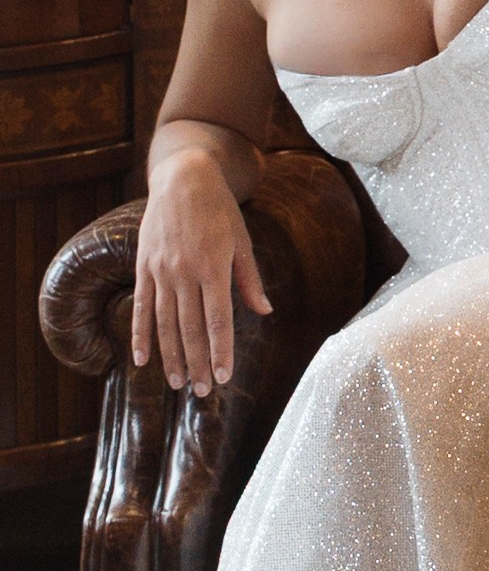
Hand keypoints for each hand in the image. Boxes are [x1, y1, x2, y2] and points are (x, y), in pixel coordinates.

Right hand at [132, 149, 270, 394]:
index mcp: (214, 268)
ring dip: (171, 357)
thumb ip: (250, 279)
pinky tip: (142, 360)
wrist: (183, 178)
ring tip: (177, 384)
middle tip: (202, 392)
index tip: (224, 377)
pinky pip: (142, 307)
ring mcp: (161, 271)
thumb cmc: (220, 210)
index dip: (220, 352)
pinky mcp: (143, 267)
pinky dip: (140, 336)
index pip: (218, 321)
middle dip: (197, 363)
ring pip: (165, 324)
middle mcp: (185, 273)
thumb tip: (265, 312)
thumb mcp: (242, 241)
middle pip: (191, 328)